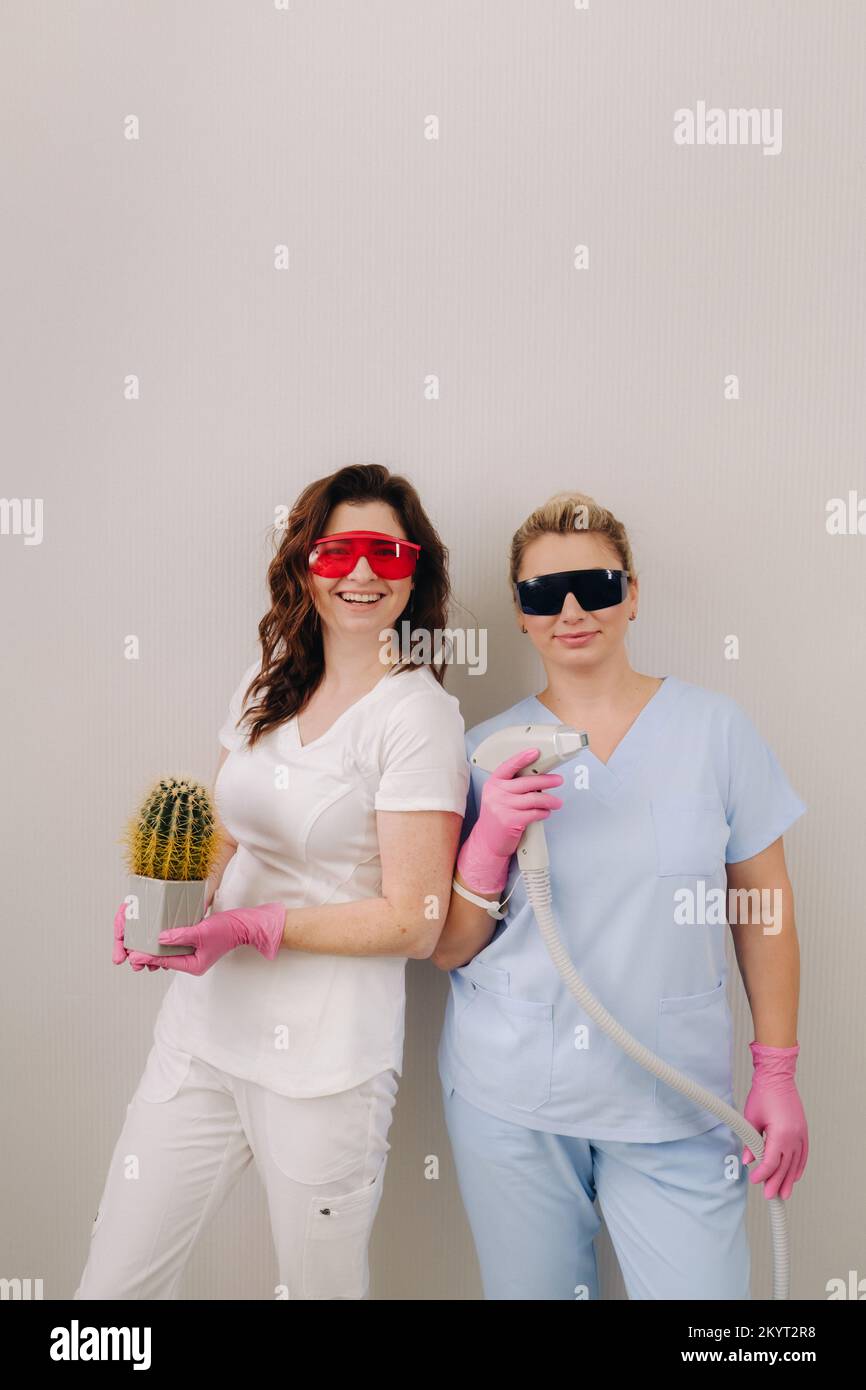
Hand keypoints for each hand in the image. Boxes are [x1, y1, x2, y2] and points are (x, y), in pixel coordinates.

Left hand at [116, 902, 286, 975]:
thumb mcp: (202, 932)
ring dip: (154, 948)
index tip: (133, 955)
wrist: (244, 925)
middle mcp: (191, 962)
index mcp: (193, 965)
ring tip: (136, 945)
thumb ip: (180, 935)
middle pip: (164, 960)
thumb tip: (159, 938)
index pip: (166, 961)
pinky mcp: (194, 945)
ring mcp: (193, 954)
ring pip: (167, 953)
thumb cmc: (227, 930)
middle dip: (147, 956)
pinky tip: (154, 934)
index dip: (148, 957)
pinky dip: (164, 941)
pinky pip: (174, 945)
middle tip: (129, 953)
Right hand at [456, 748, 563, 893]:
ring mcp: (502, 807)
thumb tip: (538, 777)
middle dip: (546, 780)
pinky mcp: (510, 821)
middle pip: (527, 782)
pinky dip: (543, 813)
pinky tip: (546, 813)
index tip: (535, 752)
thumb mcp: (498, 797)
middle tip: (558, 780)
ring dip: (550, 800)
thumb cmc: (497, 817)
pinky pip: (533, 813)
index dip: (522, 758)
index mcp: (493, 784)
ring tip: (557, 802)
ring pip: (534, 799)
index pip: (508, 766)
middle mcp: (496, 793)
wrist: (487, 841)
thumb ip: (513, 787)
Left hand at [742, 1042, 808, 1199]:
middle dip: (776, 1182)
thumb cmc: (763, 1094)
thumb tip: (747, 1159)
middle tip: (770, 1196)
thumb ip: (750, 1141)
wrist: (777, 1077)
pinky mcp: (802, 1131)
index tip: (754, 1179)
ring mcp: (800, 1134)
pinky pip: (803, 1154)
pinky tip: (795, 1175)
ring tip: (784, 1193)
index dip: (762, 1173)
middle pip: (785, 1166)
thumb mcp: (751, 1118)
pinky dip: (799, 1166)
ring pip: (795, 1163)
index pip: (771, 1162)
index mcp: (780, 1133)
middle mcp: (794, 1136)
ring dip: (789, 1179)